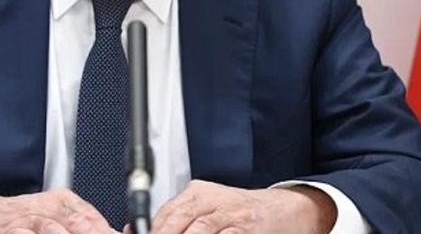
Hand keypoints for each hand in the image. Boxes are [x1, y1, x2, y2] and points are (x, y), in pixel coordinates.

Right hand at [0, 188, 120, 233]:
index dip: (105, 230)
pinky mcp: (8, 231)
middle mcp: (47, 208)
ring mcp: (27, 220)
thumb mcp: (54, 209)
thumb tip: (109, 230)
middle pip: (77, 222)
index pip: (91, 217)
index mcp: (63, 201)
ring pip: (52, 229)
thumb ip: (82, 219)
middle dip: (93, 233)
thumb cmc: (20, 217)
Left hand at [141, 180, 335, 233]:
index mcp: (199, 192)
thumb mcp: (207, 208)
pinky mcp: (248, 228)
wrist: (285, 210)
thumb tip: (135, 229)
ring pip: (200, 229)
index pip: (166, 211)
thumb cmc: (241, 212)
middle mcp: (214, 199)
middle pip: (180, 218)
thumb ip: (177, 219)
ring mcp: (232, 214)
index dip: (152, 228)